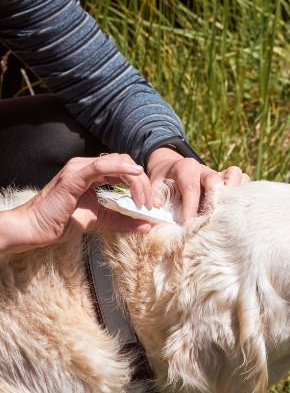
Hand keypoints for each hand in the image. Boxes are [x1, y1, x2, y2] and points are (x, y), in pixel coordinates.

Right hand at [0, 154, 152, 254]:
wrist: (34, 229)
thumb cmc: (62, 222)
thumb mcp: (101, 220)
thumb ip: (123, 221)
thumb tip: (147, 226)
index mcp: (93, 174)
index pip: (124, 170)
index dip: (142, 184)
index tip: (152, 204)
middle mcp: (86, 167)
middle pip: (125, 164)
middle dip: (143, 183)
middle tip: (150, 204)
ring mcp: (79, 169)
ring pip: (117, 163)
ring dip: (136, 181)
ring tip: (143, 201)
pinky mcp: (72, 177)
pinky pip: (100, 167)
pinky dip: (120, 169)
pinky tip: (134, 174)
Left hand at [147, 147, 249, 222]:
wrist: (172, 170)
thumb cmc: (164, 182)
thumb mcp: (154, 185)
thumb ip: (154, 195)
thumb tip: (155, 206)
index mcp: (186, 168)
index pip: (191, 187)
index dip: (190, 206)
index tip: (188, 224)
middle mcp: (205, 169)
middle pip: (216, 179)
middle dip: (214, 200)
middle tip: (210, 220)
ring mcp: (219, 174)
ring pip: (235, 175)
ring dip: (234, 192)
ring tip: (229, 211)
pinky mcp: (229, 181)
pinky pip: (244, 180)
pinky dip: (243, 192)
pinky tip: (236, 208)